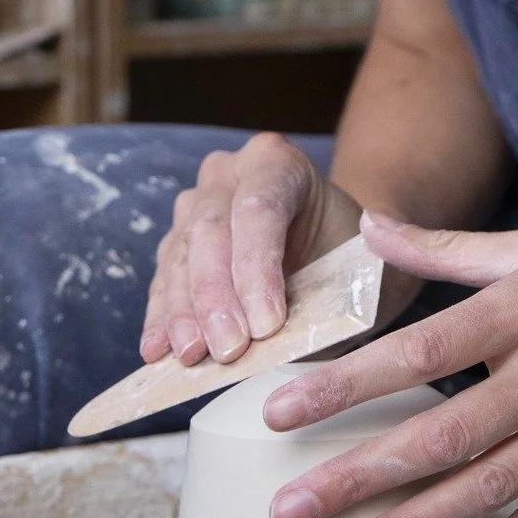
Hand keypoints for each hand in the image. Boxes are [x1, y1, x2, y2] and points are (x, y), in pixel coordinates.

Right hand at [141, 132, 361, 366]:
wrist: (332, 249)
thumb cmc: (347, 252)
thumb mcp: (358, 259)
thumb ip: (341, 279)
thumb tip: (311, 310)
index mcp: (277, 162)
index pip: (259, 208)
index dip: (257, 268)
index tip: (267, 325)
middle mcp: (228, 174)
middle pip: (210, 231)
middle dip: (216, 296)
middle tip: (229, 348)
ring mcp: (195, 206)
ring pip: (179, 258)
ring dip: (184, 312)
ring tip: (193, 355)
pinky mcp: (175, 244)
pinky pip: (163, 281)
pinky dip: (163, 319)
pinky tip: (159, 349)